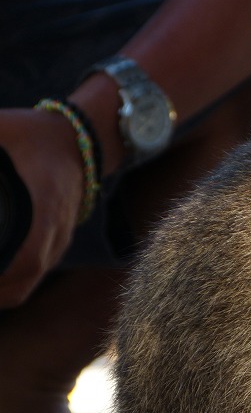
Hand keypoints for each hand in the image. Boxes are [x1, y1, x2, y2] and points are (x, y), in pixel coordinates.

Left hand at [0, 108, 83, 306]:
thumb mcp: (1, 126)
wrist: (79, 140)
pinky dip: (5, 286)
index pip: (25, 257)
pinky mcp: (56, 242)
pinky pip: (31, 277)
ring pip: (24, 285)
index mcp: (45, 205)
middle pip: (21, 282)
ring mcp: (59, 240)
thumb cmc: (34, 133)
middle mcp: (56, 230)